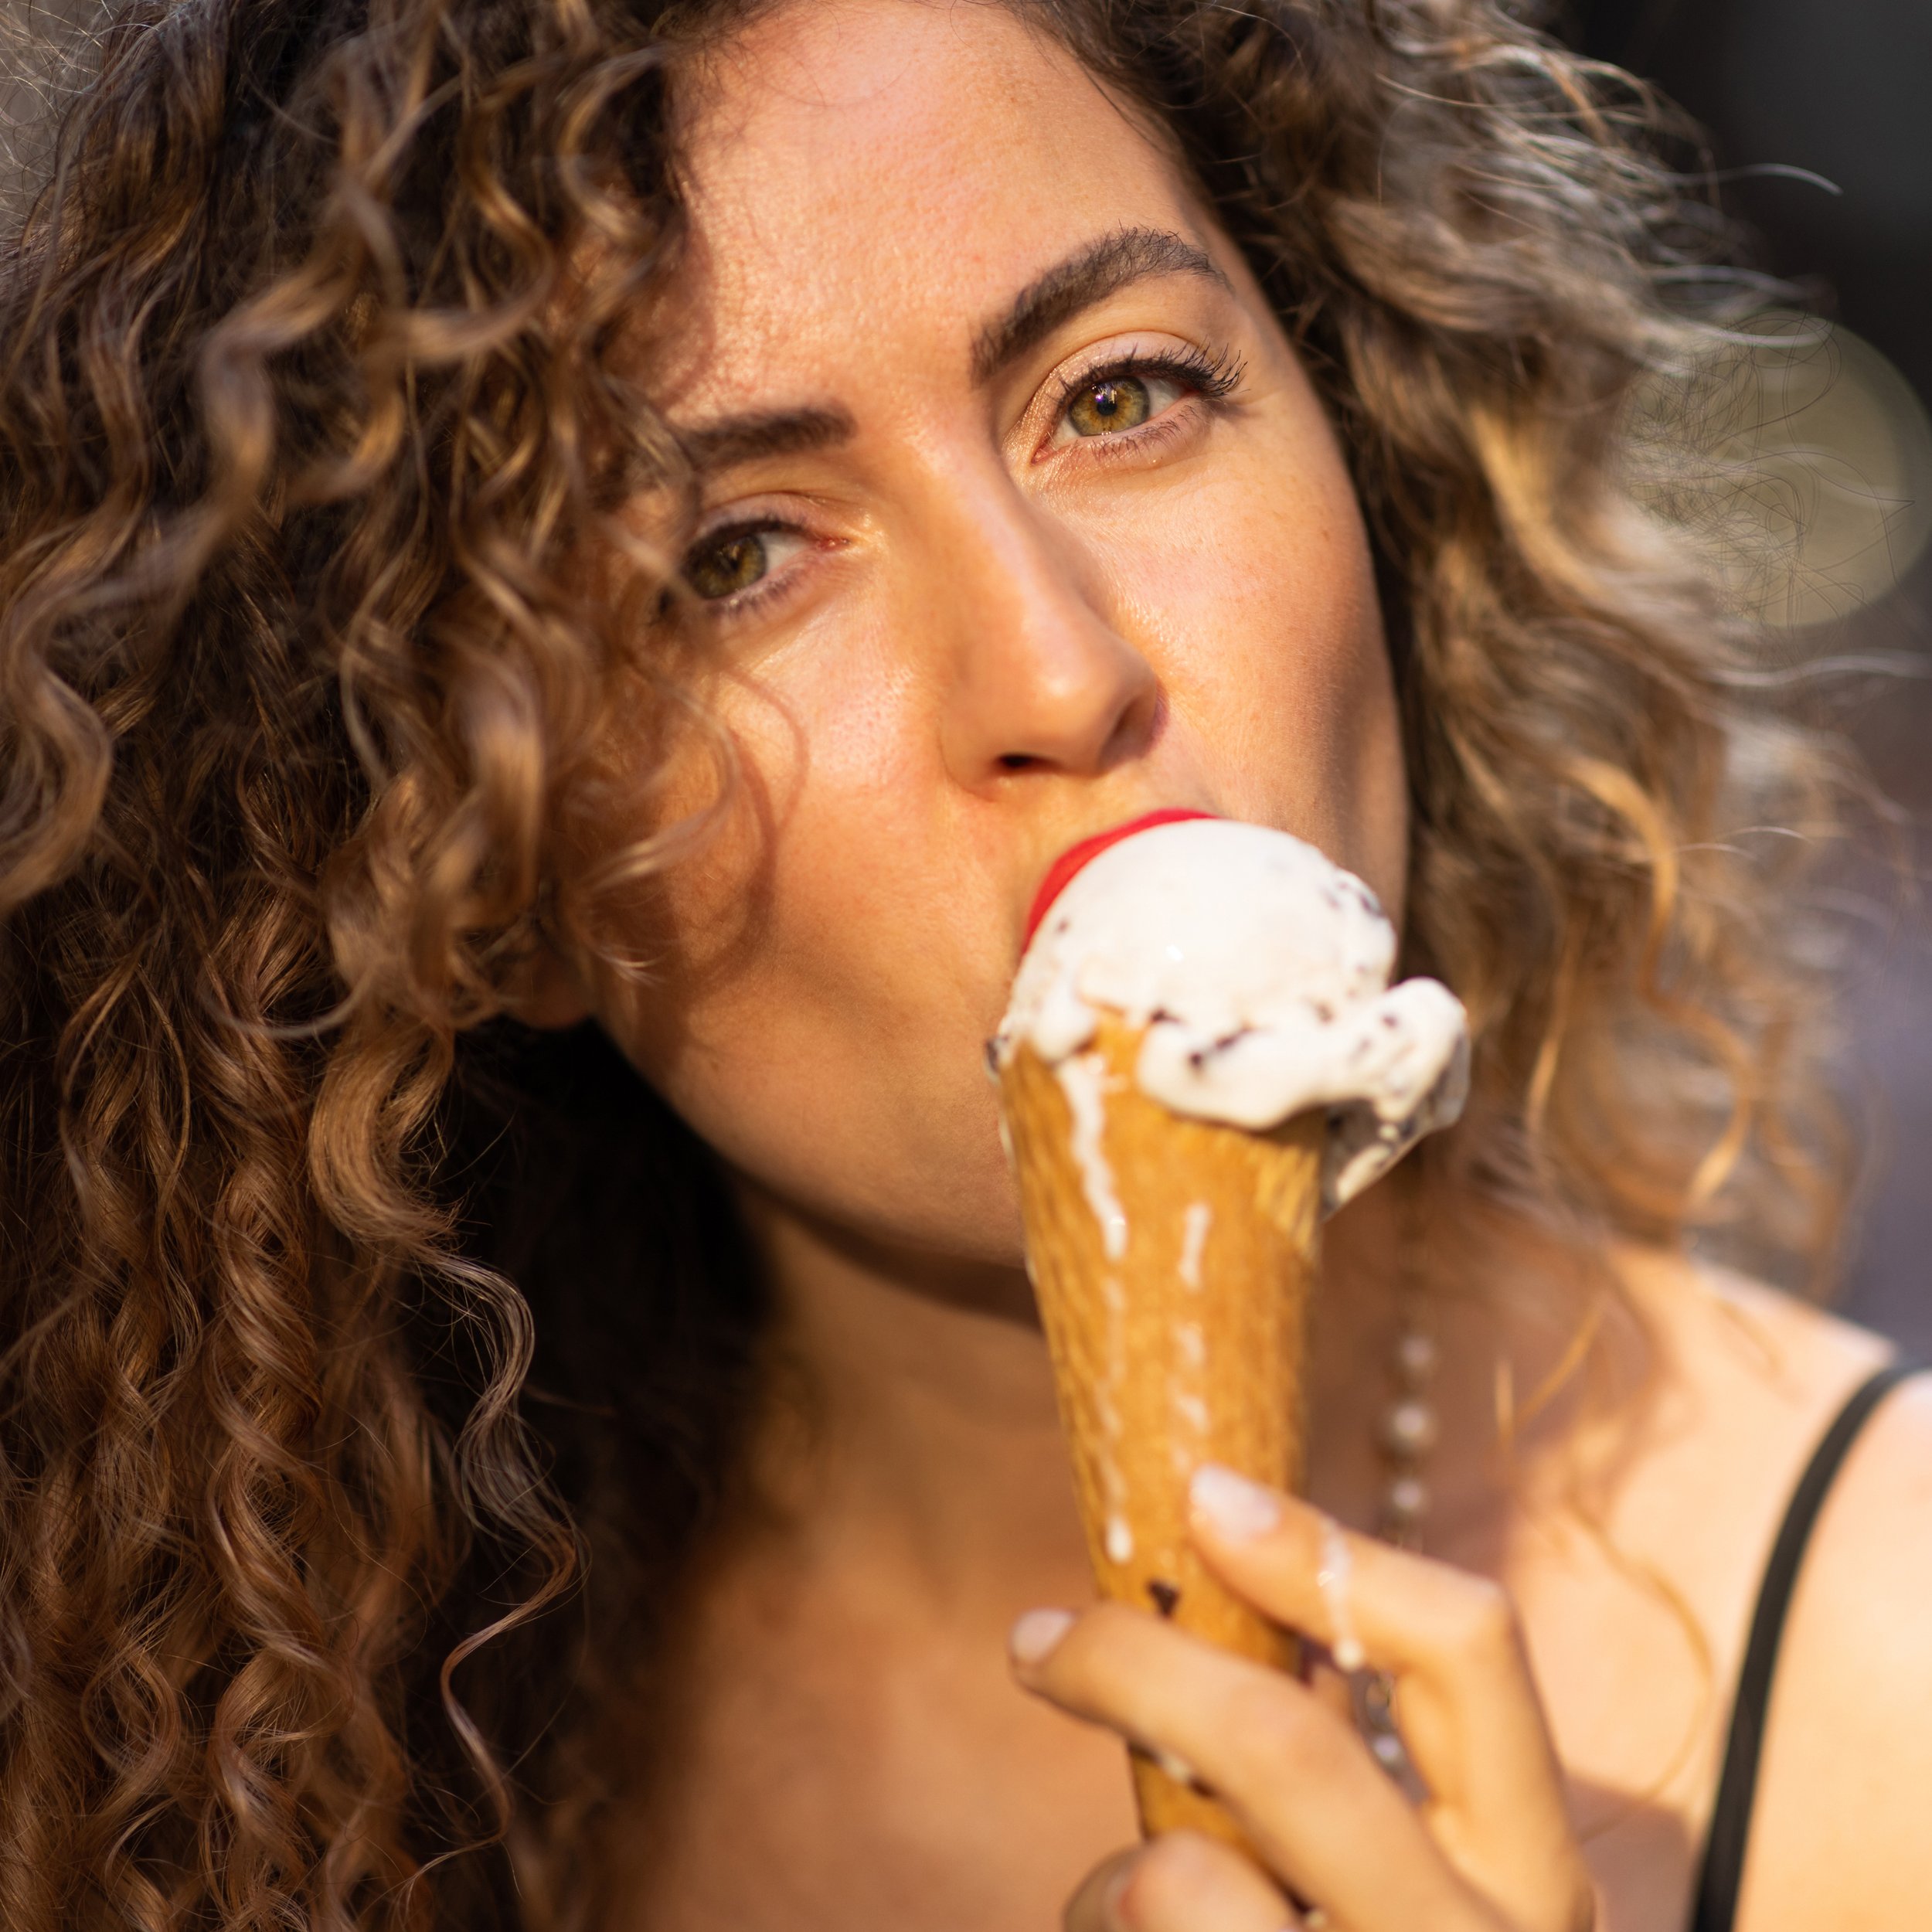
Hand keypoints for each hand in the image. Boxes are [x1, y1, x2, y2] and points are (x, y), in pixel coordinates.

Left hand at [1008, 1468, 1594, 1931]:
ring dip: (1114, 1884)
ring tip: (1124, 1915)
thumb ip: (1349, 1778)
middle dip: (1136, 1665)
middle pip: (1287, 1748)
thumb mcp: (1419, 1896)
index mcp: (1537, 1874)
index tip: (1203, 1492)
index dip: (1329, 1549)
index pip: (1470, 1650)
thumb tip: (1214, 1609)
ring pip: (1182, 1883)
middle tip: (1037, 1636)